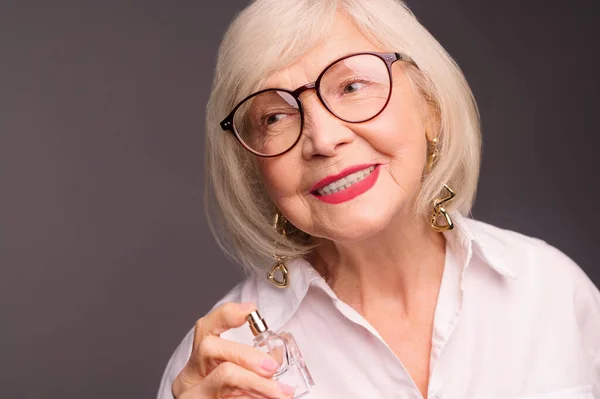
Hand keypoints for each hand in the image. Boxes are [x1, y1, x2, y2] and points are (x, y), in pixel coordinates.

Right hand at [172, 302, 295, 398]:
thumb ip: (252, 367)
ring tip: (281, 392)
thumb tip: (276, 356)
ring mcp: (193, 398)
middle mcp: (189, 379)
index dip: (226, 314)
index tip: (251, 311)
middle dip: (246, 353)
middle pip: (209, 347)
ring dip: (257, 381)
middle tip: (272, 366)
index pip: (205, 328)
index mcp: (198, 365)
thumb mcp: (236, 384)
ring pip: (223, 375)